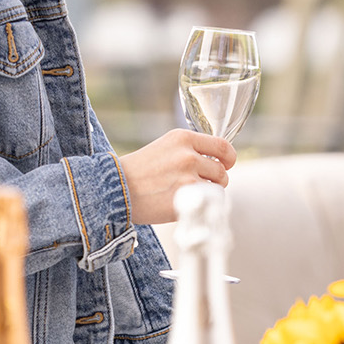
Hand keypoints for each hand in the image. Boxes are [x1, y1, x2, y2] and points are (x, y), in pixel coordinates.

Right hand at [116, 129, 235, 223]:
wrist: (115, 189)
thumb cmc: (139, 171)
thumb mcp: (165, 147)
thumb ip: (190, 150)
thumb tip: (218, 160)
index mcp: (183, 138)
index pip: (222, 146)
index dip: (229, 157)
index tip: (227, 164)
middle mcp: (188, 155)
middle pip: (222, 170)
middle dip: (215, 180)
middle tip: (197, 184)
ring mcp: (188, 178)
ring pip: (218, 188)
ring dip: (208, 193)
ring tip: (187, 194)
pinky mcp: (185, 199)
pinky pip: (206, 203)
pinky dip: (199, 205)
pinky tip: (182, 203)